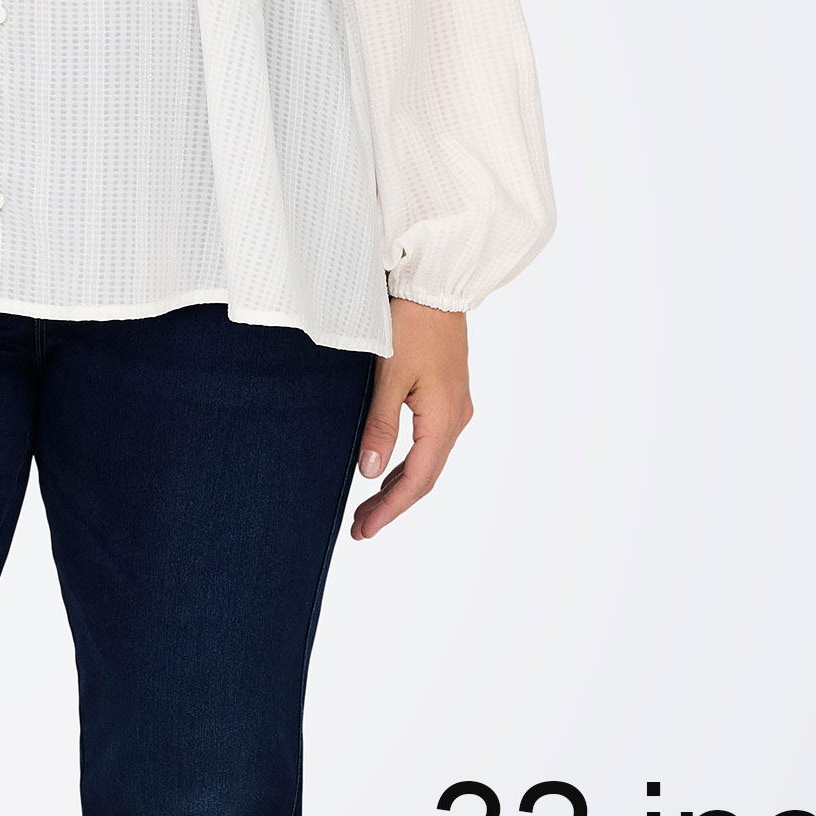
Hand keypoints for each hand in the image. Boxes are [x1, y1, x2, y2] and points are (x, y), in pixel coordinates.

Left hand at [348, 300, 470, 541]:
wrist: (436, 285)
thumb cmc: (412, 324)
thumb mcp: (390, 376)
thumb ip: (380, 426)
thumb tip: (369, 473)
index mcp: (443, 419)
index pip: (417, 480)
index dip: (390, 509)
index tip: (364, 530)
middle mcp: (455, 418)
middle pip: (424, 477)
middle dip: (392, 505)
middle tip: (360, 527)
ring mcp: (454, 407)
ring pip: (427, 461)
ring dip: (398, 486)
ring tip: (367, 508)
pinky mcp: (447, 396)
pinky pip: (429, 442)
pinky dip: (407, 463)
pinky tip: (387, 471)